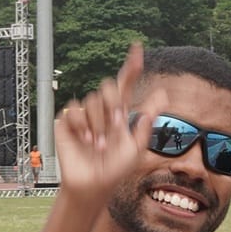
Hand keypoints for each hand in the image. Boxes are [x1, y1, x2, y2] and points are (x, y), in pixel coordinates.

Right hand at [53, 42, 163, 204]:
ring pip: (92, 100)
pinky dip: (81, 125)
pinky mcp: (68, 121)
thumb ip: (146, 122)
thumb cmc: (115, 169)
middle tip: (116, 127)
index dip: (131, 66)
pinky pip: (74, 110)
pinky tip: (84, 140)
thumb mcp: (136, 148)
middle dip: (113, 105)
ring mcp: (84, 115)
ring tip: (99, 145)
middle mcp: (102, 110)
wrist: (92, 184)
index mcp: (120, 113)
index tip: (137, 47)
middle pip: (108, 87)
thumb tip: (162, 95)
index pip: (126, 84)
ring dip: (98, 124)